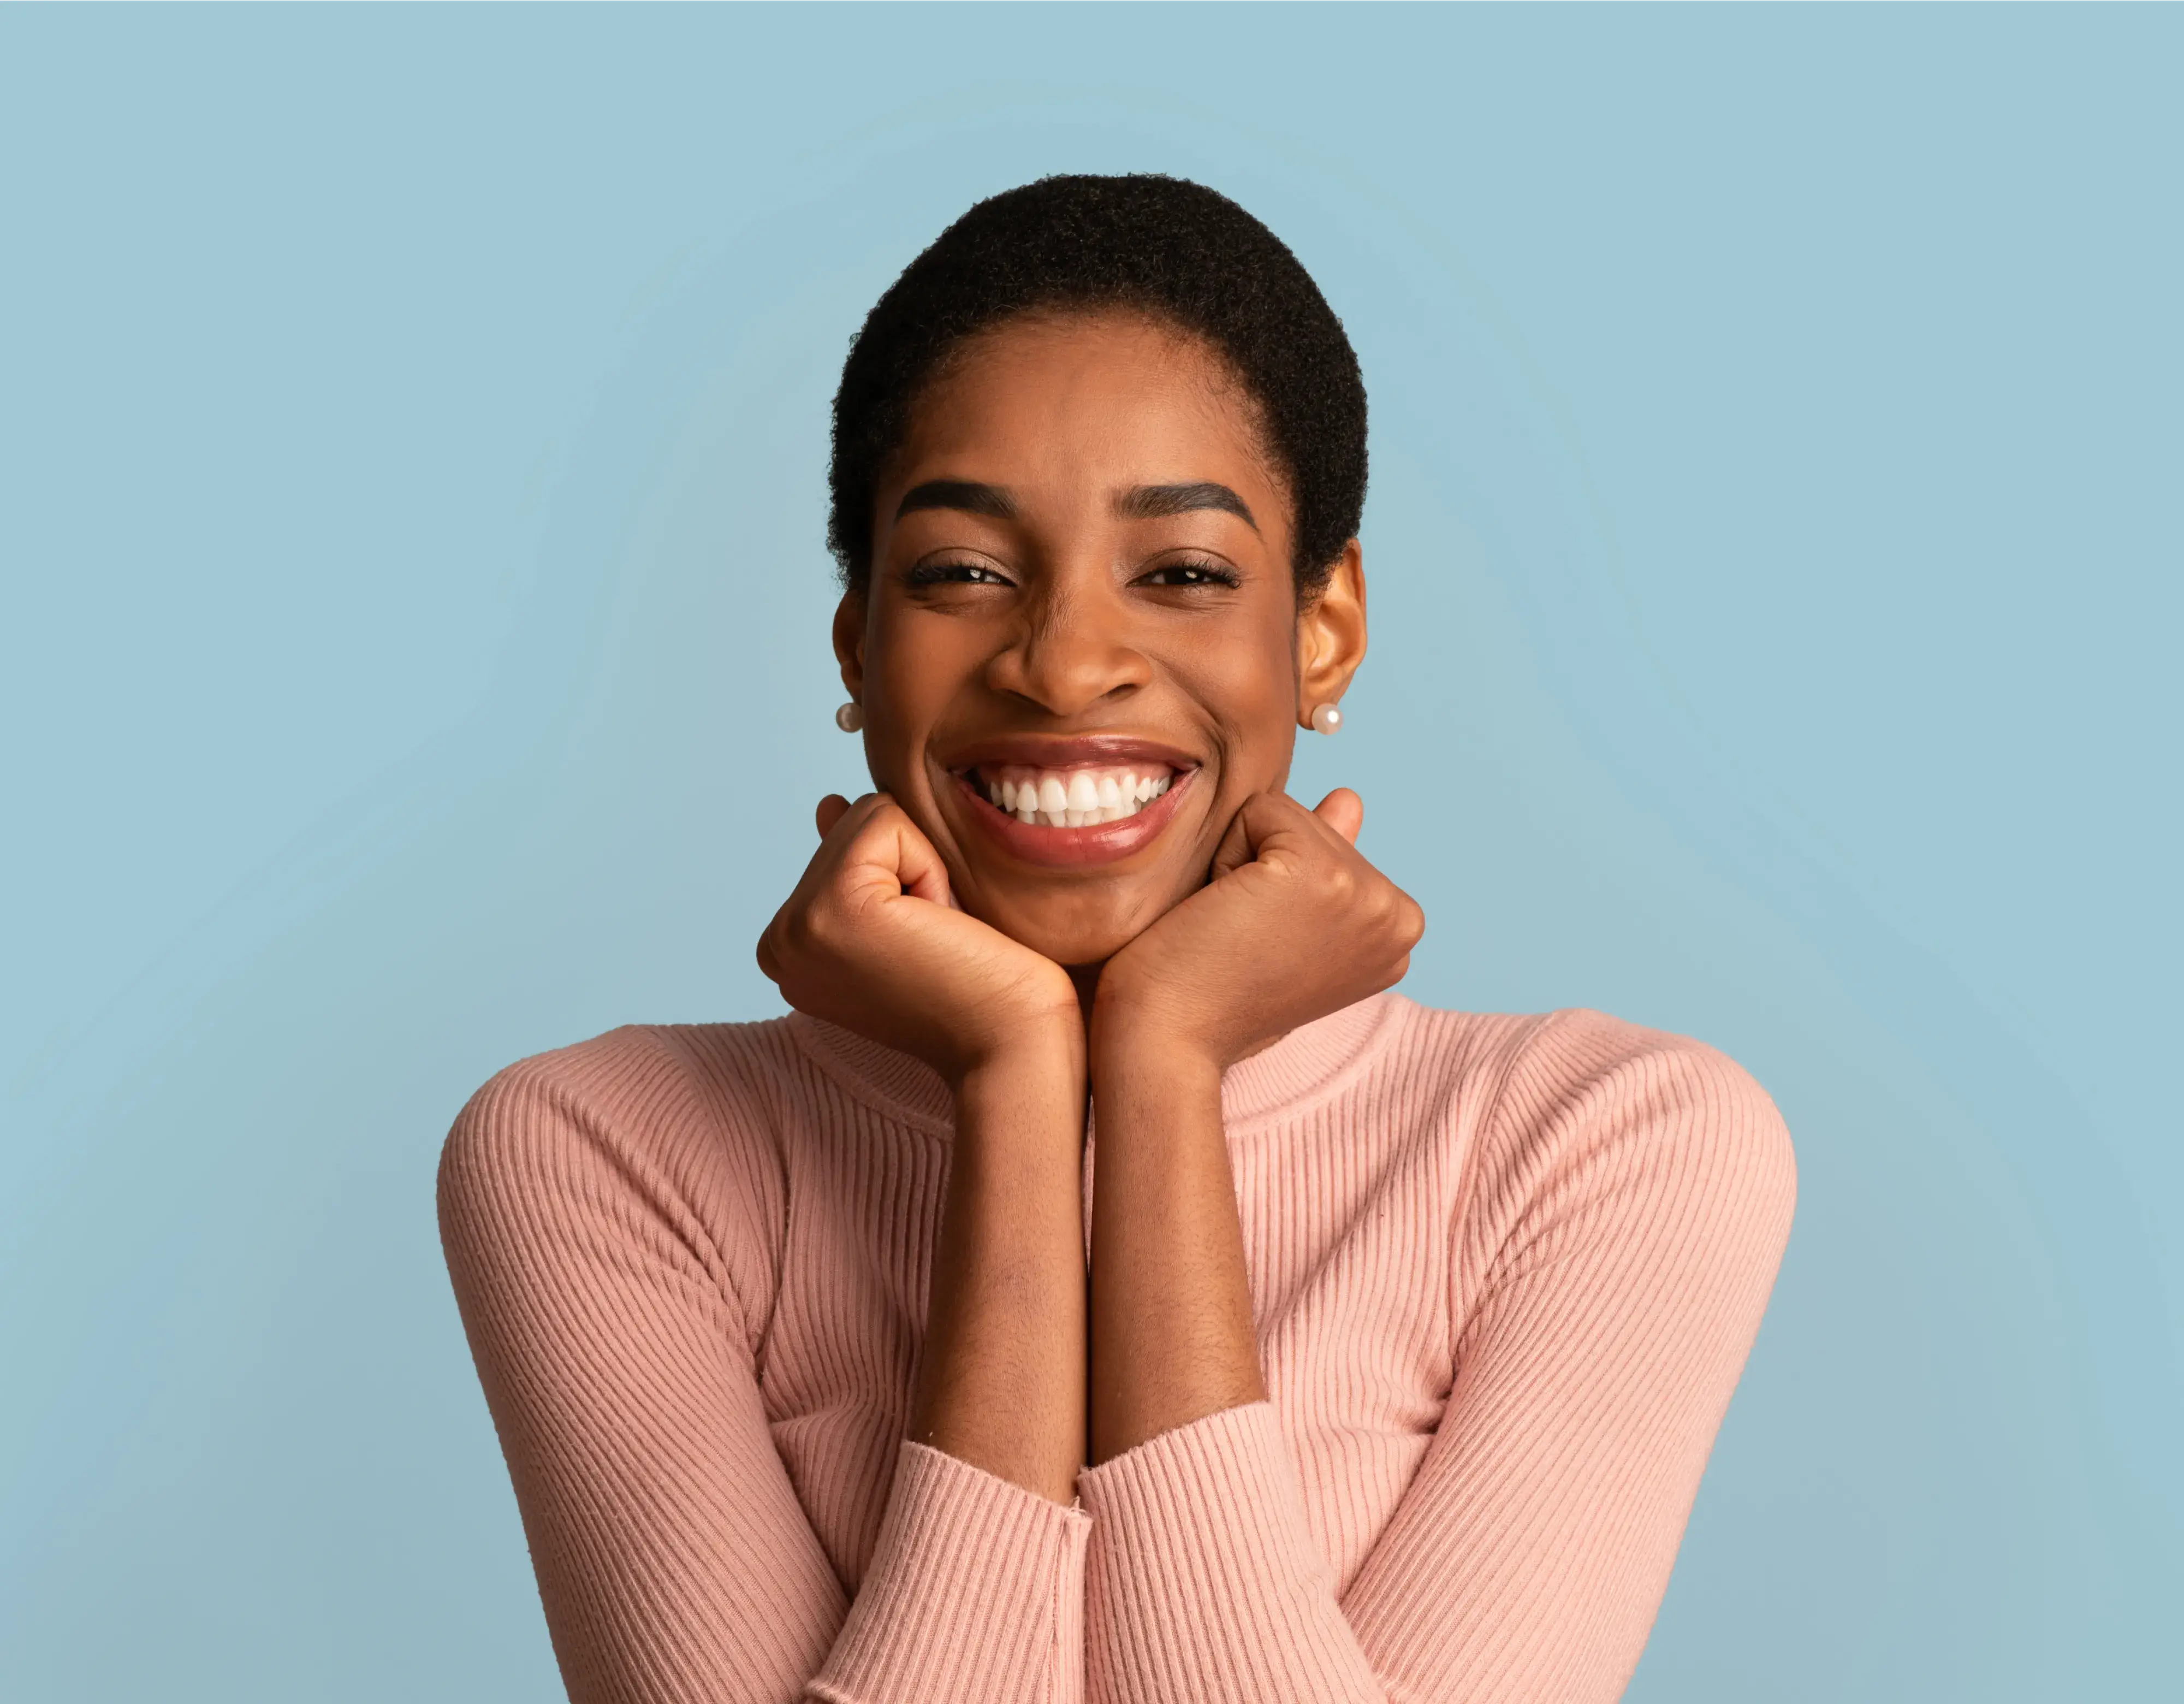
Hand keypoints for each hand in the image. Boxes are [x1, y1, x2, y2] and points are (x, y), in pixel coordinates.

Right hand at [757, 793, 1080, 1085]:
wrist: (1012, 1042)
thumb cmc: (977, 983)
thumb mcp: (904, 914)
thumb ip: (856, 862)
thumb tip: (829, 804)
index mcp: (786, 950)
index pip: (838, 846)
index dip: (898, 880)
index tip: (915, 945)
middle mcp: (778, 943)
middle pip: (849, 824)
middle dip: (907, 868)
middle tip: (930, 942)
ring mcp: (798, 927)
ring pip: (868, 817)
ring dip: (921, 868)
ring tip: (933, 937)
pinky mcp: (836, 906)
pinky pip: (887, 822)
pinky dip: (930, 866)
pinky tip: (937, 926)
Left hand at [1092, 788, 1423, 1071]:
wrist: (1169, 1038)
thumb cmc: (1217, 998)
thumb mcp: (1289, 931)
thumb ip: (1330, 865)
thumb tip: (1349, 799)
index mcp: (1400, 930)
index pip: (1335, 846)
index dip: (1282, 887)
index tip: (1268, 946)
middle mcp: (1398, 914)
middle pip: (1313, 823)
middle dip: (1264, 869)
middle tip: (1244, 941)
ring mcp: (1365, 893)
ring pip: (1284, 814)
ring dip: (1241, 862)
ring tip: (1234, 931)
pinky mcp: (1319, 873)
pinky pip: (1260, 810)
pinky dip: (1223, 856)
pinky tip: (1222, 914)